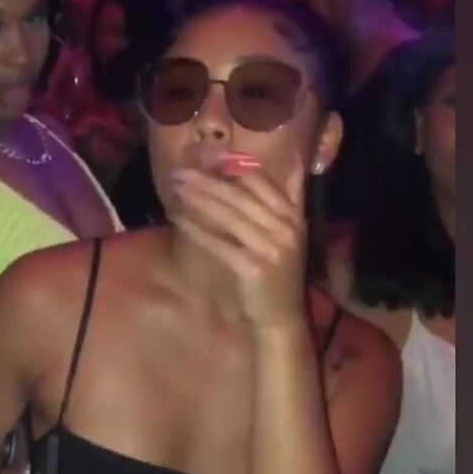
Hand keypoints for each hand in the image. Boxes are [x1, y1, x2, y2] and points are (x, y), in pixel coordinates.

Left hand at [171, 152, 306, 329]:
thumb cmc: (279, 273)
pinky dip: (197, 230)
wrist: (281, 317)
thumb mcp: (292, 231)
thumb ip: (293, 196)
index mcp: (294, 216)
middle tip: (181, 171)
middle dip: (208, 180)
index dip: (234, 165)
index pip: (262, 180)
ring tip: (177, 188)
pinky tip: (179, 220)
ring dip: (199, 199)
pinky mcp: (253, 268)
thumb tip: (295, 159)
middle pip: (241, 195)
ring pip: (229, 215)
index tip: (209, 155)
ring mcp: (271, 248)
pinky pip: (219, 243)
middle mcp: (286, 228)